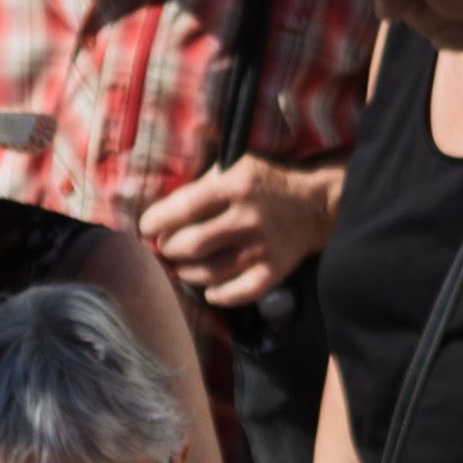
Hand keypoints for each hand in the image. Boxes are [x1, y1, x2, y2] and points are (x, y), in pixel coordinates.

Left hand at [139, 160, 337, 308]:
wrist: (316, 206)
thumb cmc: (265, 183)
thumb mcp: (235, 167)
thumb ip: (202, 185)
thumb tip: (164, 212)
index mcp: (235, 186)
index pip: (184, 208)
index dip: (157, 221)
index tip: (146, 228)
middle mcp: (248, 218)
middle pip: (192, 245)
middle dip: (168, 249)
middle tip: (165, 248)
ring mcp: (262, 248)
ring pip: (210, 273)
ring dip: (186, 273)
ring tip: (181, 266)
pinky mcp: (274, 271)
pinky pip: (239, 293)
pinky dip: (218, 295)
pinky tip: (210, 290)